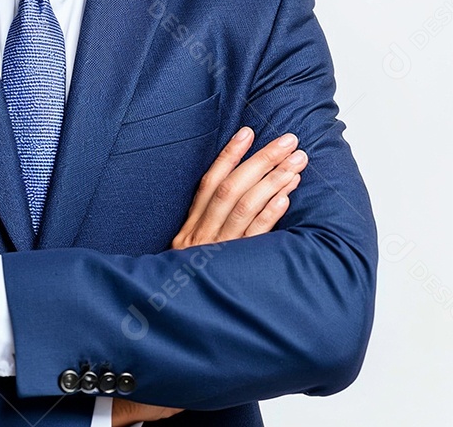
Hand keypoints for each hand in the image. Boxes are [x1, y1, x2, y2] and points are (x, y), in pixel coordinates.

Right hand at [111, 128, 305, 423]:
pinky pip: (253, 241)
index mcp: (187, 231)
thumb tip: (238, 192)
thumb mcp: (190, 256)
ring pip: (244, 210)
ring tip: (296, 163)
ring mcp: (214, 257)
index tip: (249, 131)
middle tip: (288, 141)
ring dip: (273, 183)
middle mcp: (197, 240)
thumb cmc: (186, 294)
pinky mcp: (230, 275)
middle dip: (262, 161)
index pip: (208, 183)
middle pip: (232, 190)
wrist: (169, 334)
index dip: (229, 155)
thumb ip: (207, 227)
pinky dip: (270, 216)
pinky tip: (286, 198)